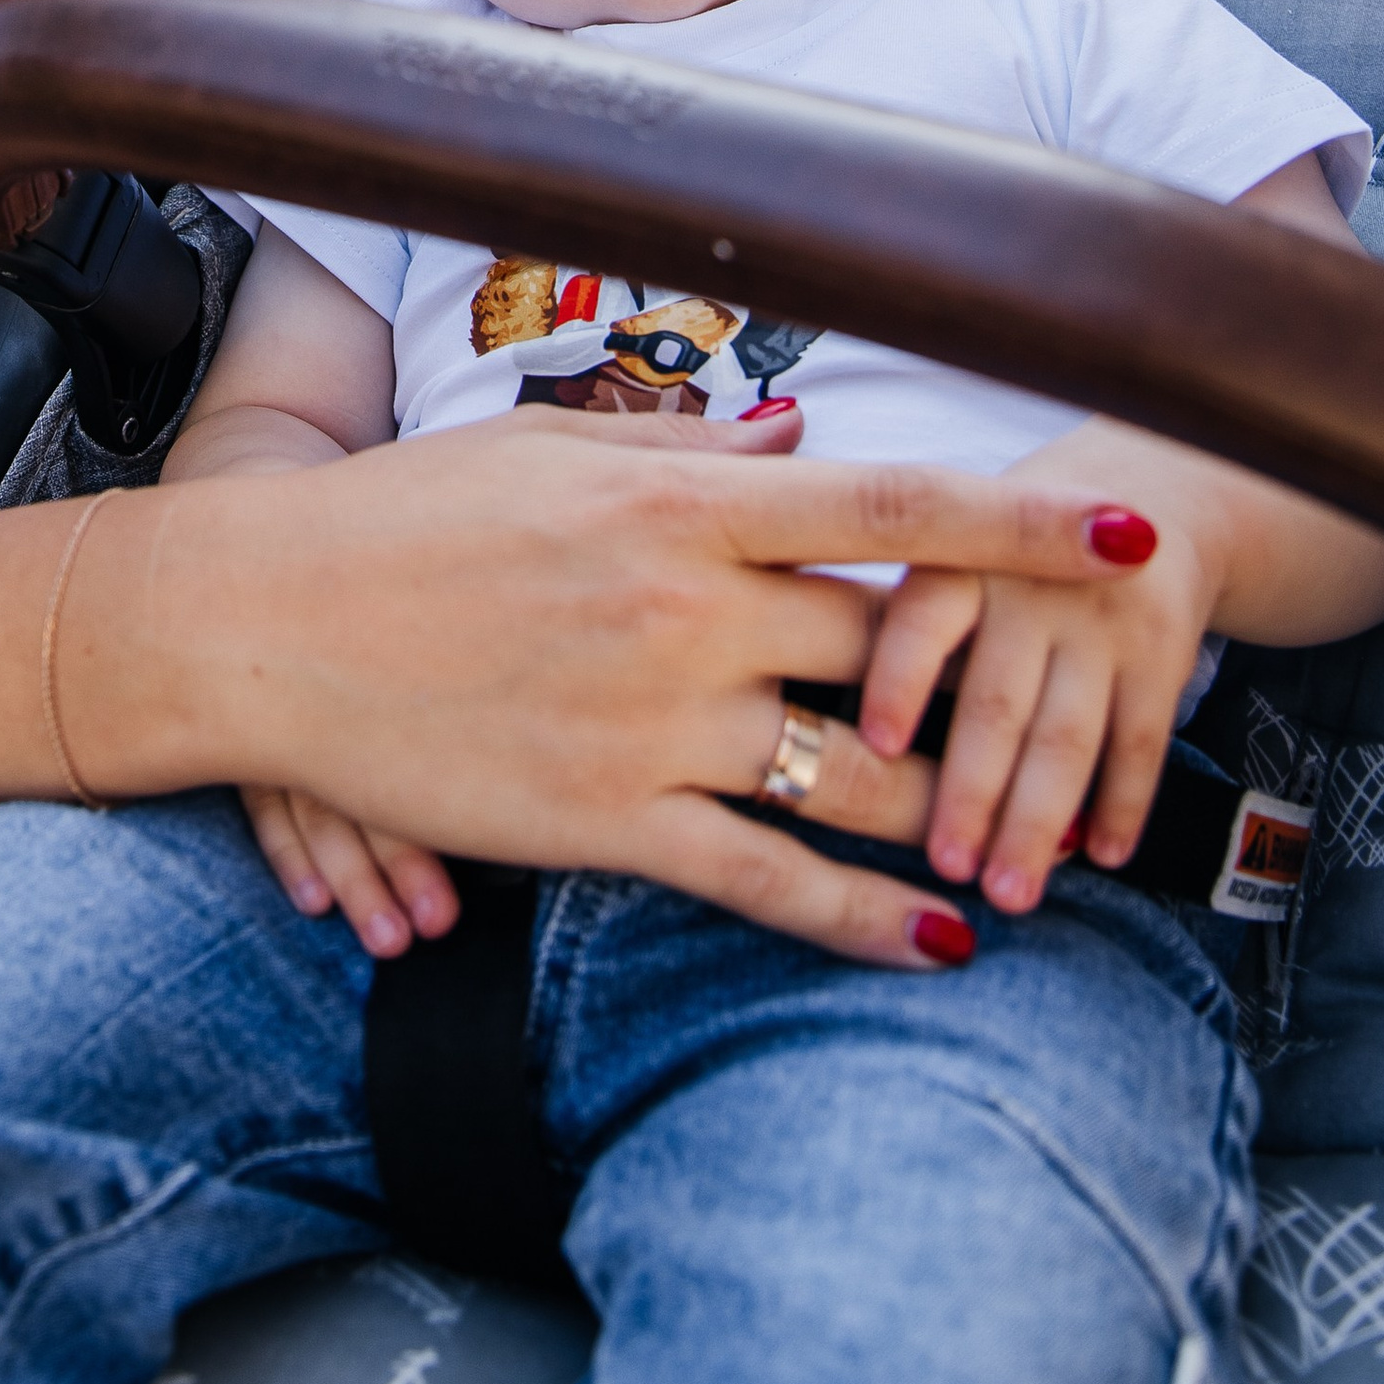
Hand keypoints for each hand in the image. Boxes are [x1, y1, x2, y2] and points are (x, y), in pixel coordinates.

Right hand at [110, 417, 1153, 974]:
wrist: (257, 624)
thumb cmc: (396, 519)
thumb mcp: (543, 451)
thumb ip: (691, 454)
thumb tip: (805, 439)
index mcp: (673, 499)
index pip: (889, 503)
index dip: (1024, 522)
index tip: (1126, 531)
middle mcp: (682, 608)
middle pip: (890, 644)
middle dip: (993, 679)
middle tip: (1080, 704)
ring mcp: (648, 723)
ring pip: (851, 779)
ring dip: (951, 814)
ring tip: (1032, 841)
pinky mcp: (603, 823)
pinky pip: (766, 883)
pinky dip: (864, 920)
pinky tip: (940, 944)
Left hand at [861, 493, 1189, 917]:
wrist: (1147, 488)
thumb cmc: (1005, 541)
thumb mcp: (944, 540)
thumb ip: (883, 607)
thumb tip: (801, 705)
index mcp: (955, 552)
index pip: (921, 617)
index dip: (898, 678)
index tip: (874, 747)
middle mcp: (1028, 581)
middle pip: (996, 700)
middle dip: (969, 792)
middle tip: (944, 866)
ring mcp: (1101, 618)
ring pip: (1066, 734)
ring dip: (1038, 821)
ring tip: (1008, 893)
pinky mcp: (1164, 650)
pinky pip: (1142, 739)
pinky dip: (1123, 803)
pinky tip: (1100, 857)